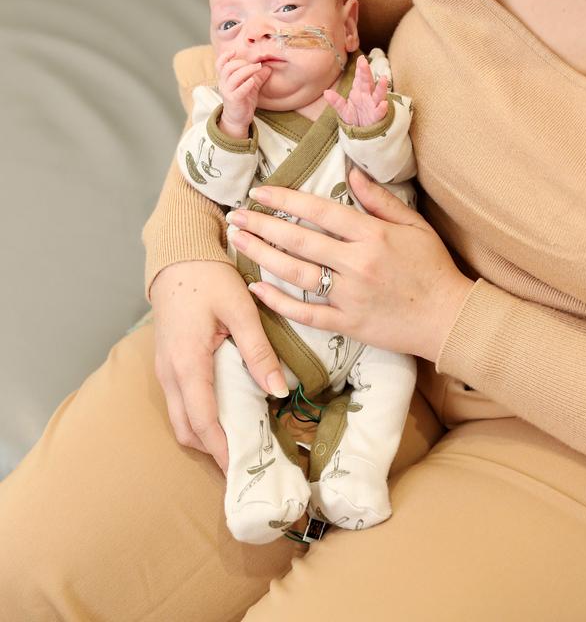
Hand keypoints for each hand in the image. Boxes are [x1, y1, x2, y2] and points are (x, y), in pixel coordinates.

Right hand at [150, 259, 288, 471]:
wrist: (177, 255)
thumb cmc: (209, 278)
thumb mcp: (240, 309)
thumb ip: (259, 350)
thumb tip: (279, 390)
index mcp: (187, 362)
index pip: (202, 422)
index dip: (223, 451)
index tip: (243, 471)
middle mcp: (169, 373)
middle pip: (187, 430)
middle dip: (214, 451)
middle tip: (247, 463)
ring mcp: (164, 369)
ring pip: (180, 419)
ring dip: (206, 436)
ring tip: (240, 443)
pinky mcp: (167, 363)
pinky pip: (180, 403)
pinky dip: (199, 418)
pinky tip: (226, 413)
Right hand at [215, 50, 271, 137]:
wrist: (237, 119)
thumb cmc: (243, 101)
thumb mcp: (251, 86)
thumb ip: (258, 76)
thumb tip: (268, 67)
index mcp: (225, 79)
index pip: (220, 64)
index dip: (225, 56)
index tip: (234, 51)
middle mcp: (224, 84)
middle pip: (228, 68)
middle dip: (241, 63)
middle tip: (254, 65)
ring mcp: (228, 92)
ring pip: (233, 77)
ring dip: (246, 70)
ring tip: (257, 68)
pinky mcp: (234, 100)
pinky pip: (239, 90)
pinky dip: (246, 84)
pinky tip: (253, 81)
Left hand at [225, 169, 473, 362]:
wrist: (448, 318)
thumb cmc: (433, 268)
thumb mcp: (414, 225)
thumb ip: (380, 200)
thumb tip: (351, 173)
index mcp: (372, 235)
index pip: (320, 211)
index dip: (286, 198)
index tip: (260, 192)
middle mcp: (356, 264)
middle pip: (299, 240)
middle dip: (262, 225)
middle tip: (235, 215)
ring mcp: (349, 296)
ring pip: (296, 274)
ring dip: (262, 256)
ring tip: (238, 242)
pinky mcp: (347, 325)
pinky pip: (306, 313)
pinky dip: (279, 302)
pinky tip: (257, 289)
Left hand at [323, 55, 388, 126]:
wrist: (363, 134)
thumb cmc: (356, 118)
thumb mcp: (344, 110)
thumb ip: (336, 101)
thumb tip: (326, 92)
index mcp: (359, 92)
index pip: (360, 78)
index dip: (360, 68)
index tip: (360, 58)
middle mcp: (368, 96)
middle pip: (368, 82)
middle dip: (366, 72)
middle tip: (364, 61)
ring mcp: (374, 105)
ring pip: (378, 95)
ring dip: (381, 87)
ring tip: (383, 79)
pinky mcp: (377, 117)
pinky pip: (380, 112)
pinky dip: (382, 108)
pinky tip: (383, 104)